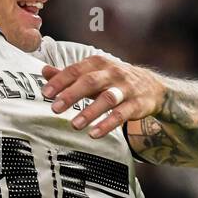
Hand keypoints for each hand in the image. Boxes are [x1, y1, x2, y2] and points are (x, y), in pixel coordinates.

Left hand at [41, 58, 164, 138]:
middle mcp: (112, 73)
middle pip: (90, 82)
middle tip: (55, 108)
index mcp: (98, 63)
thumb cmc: (114, 80)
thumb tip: (44, 71)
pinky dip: (107, 125)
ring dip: (89, 112)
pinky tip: (94, 133)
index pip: (75, 70)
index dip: (60, 81)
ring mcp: (125, 88)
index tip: (46, 93)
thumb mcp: (93, 74)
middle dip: (71, 95)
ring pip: (106, 98)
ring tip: (74, 125)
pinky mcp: (136, 104)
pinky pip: (121, 115)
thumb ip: (69, 74)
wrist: (152, 87)